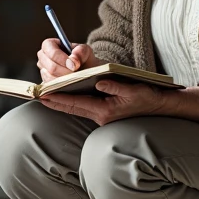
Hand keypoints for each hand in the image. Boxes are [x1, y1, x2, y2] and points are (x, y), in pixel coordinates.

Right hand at [37, 38, 98, 81]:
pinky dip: (62, 87)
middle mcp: (43, 58)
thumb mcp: (85, 51)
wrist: (85, 72)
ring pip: (50, 78)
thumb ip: (81, 51)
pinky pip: (51, 88)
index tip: (74, 66)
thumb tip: (73, 59)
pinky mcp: (45, 83)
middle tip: (77, 75)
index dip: (61, 58)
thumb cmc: (83, 59)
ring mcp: (43, 71)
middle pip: (50, 67)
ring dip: (64, 80)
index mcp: (49, 45)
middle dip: (65, 72)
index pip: (51, 51)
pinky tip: (71, 85)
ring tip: (75, 80)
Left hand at [39, 80, 166, 125]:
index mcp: (105, 110)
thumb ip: (115, 86)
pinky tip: (64, 97)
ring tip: (46, 95)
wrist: (160, 108)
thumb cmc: (148, 98)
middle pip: (72, 108)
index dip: (59, 98)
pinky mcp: (105, 113)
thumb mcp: (133, 90)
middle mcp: (101, 116)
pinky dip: (72, 102)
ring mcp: (102, 116)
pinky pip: (83, 108)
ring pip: (76, 108)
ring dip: (61, 102)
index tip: (44, 95)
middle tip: (38, 96)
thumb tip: (99, 82)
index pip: (76, 104)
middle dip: (55, 102)